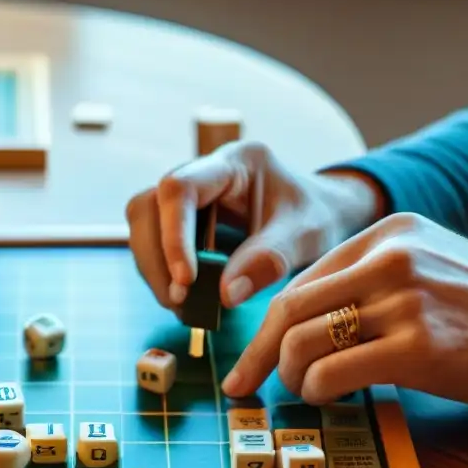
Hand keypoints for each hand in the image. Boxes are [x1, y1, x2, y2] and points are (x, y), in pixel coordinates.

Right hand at [125, 139, 383, 310]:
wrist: (323, 212)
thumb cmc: (318, 215)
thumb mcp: (306, 236)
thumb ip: (269, 260)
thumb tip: (225, 295)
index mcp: (235, 162)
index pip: (180, 188)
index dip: (174, 235)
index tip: (186, 281)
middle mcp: (203, 172)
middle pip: (149, 206)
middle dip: (156, 258)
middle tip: (178, 301)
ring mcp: (189, 195)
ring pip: (144, 225)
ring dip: (153, 268)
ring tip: (180, 305)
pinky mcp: (183, 218)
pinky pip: (154, 242)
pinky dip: (162, 272)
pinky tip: (183, 298)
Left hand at [220, 212, 467, 405]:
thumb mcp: (424, 263)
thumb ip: (365, 278)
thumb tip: (299, 320)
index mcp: (386, 234)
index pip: (301, 280)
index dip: (266, 323)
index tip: (251, 355)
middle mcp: (389, 259)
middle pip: (288, 307)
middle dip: (258, 352)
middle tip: (243, 384)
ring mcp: (402, 301)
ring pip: (303, 340)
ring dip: (290, 375)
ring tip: (304, 390)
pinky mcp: (416, 347)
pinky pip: (333, 371)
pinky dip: (316, 390)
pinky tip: (328, 397)